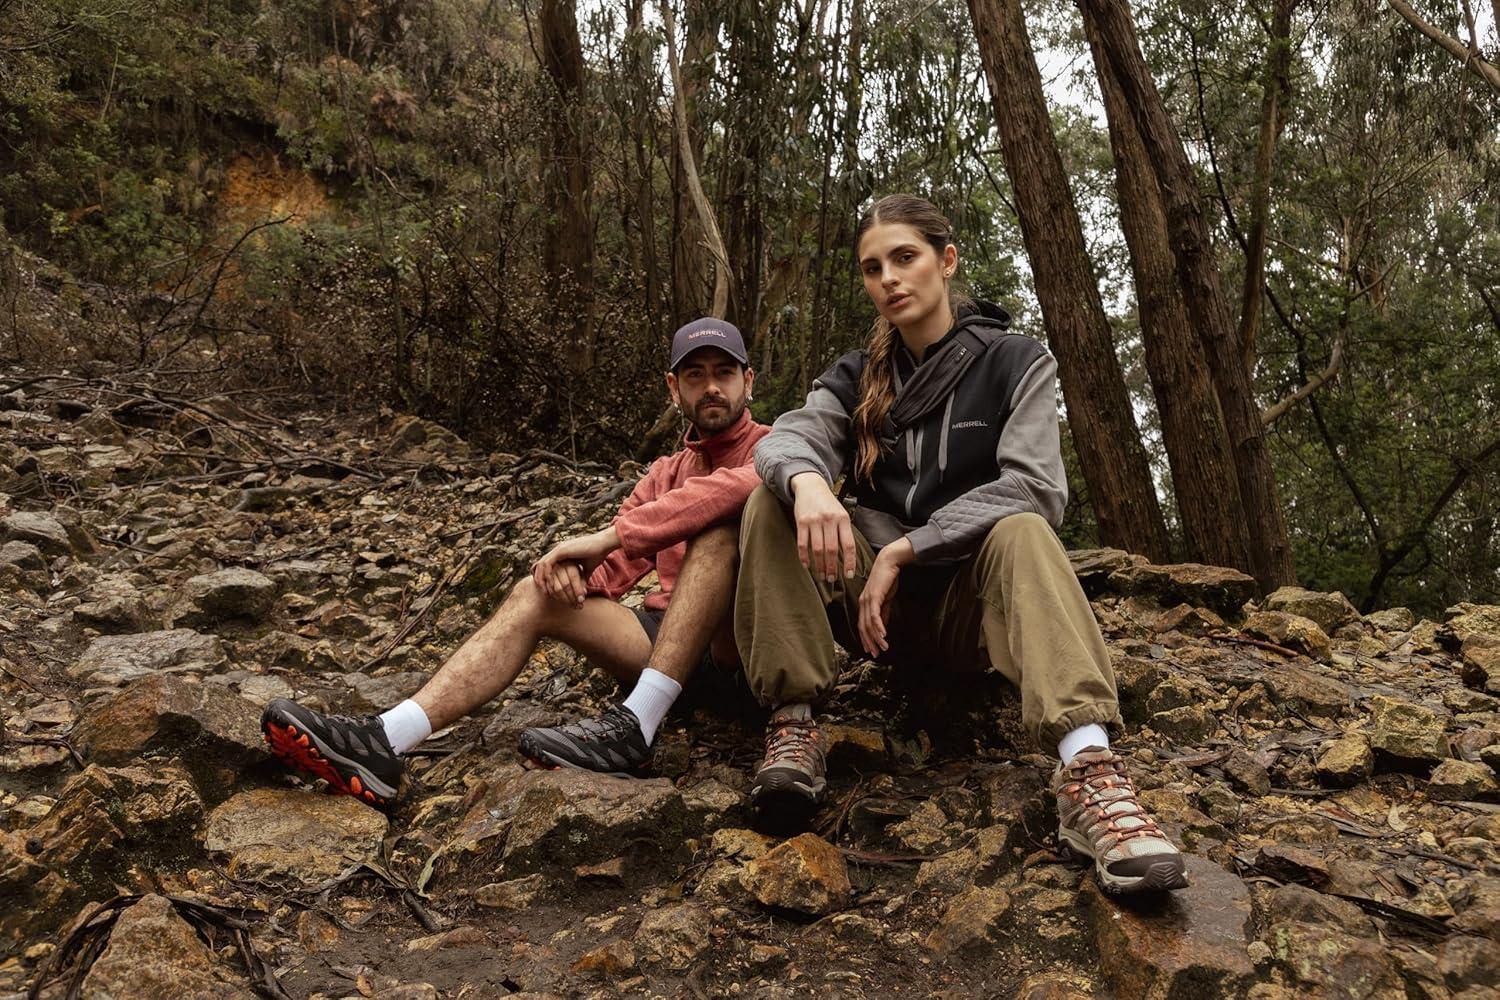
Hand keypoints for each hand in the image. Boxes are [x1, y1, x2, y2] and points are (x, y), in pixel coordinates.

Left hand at [531, 528, 617, 607]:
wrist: (603, 544)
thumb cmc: (597, 554)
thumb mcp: (586, 569)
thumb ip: (581, 578)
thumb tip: (582, 591)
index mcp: (562, 553)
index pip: (547, 565)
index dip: (545, 577)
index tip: (547, 589)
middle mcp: (558, 550)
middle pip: (541, 565)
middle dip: (539, 578)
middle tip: (542, 591)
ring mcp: (559, 549)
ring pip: (542, 564)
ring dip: (541, 577)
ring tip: (544, 590)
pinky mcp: (561, 550)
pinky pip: (548, 563)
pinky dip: (547, 574)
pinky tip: (550, 584)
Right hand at [790, 472, 855, 583]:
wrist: (811, 486)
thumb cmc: (828, 504)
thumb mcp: (841, 514)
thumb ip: (844, 532)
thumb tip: (849, 557)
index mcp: (843, 519)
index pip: (848, 545)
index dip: (849, 562)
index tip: (849, 575)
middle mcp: (829, 519)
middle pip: (832, 550)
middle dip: (832, 568)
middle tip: (831, 579)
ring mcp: (814, 520)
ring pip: (817, 549)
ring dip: (819, 565)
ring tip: (821, 575)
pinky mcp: (801, 521)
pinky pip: (802, 544)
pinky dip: (804, 557)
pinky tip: (806, 565)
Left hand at [857, 538, 913, 657]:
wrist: (889, 562)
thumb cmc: (888, 579)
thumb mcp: (886, 598)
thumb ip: (884, 612)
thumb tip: (883, 626)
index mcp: (865, 603)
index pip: (863, 625)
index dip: (866, 638)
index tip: (872, 650)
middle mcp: (863, 603)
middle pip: (863, 627)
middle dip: (870, 642)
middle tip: (876, 654)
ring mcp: (867, 600)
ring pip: (869, 624)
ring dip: (876, 637)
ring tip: (883, 647)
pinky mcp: (874, 597)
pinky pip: (874, 615)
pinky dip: (878, 627)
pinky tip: (884, 635)